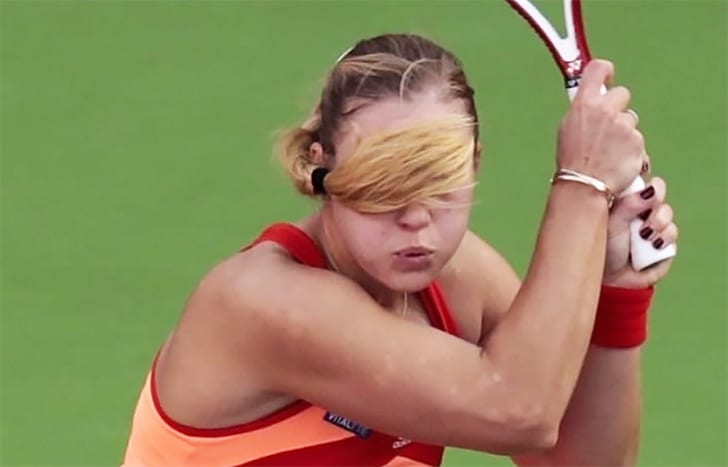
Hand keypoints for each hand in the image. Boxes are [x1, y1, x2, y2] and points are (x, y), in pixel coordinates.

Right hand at [556, 59, 643, 193]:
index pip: (598, 69)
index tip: (606, 76)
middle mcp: (606, 110)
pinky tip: (617, 161)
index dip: (604, 71)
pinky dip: (630, 150)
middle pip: (621, 94)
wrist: (584, 185)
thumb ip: (583, 110)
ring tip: (608, 151)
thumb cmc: (572, 160)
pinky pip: (637, 141)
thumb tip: (591, 100)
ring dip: (623, 132)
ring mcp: (624, 126)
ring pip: (630, 120)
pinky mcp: (637, 142)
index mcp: (585, 103)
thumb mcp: (568, 128)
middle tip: (606, 127)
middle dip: (617, 107)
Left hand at [603, 176, 677, 287]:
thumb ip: (629, 205)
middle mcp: (641, 212)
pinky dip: (664, 239)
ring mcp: (654, 228)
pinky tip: (652, 246)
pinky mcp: (664, 244)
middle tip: (644, 220)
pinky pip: (672, 234)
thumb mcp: (611, 223)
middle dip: (655, 207)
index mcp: (625, 202)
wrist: (609, 279)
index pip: (644, 183)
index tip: (645, 196)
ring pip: (668, 215)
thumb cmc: (602, 248)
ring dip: (659, 224)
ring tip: (644, 236)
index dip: (651, 187)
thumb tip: (651, 189)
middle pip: (660, 196)